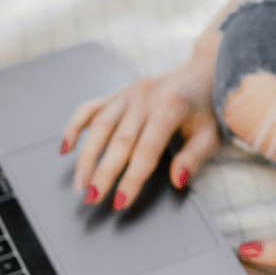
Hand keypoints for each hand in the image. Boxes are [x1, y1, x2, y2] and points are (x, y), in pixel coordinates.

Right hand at [61, 44, 220, 209]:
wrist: (203, 72)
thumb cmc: (207, 109)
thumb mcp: (210, 134)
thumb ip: (194, 158)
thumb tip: (177, 181)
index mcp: (170, 107)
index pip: (147, 150)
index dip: (132, 178)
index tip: (120, 202)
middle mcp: (145, 98)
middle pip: (119, 140)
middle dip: (103, 172)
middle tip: (92, 198)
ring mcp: (128, 93)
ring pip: (100, 126)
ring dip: (86, 157)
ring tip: (79, 184)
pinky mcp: (117, 93)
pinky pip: (90, 108)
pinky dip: (74, 126)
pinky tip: (65, 148)